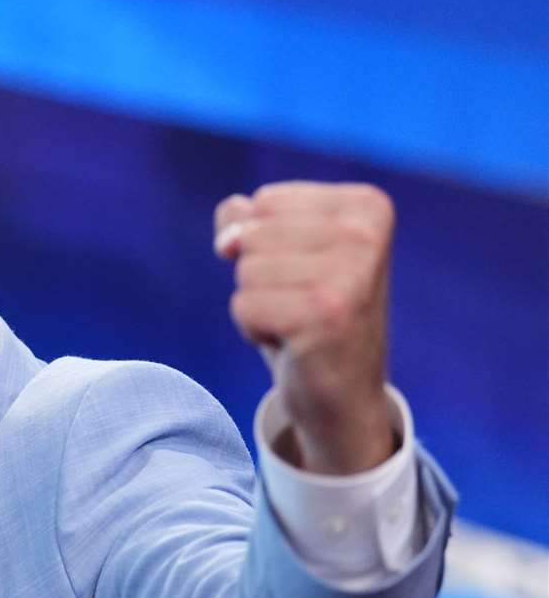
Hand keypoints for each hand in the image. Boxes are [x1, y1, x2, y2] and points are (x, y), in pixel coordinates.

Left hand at [215, 181, 397, 475]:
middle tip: (300, 305)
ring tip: (297, 324)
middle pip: (251, 235)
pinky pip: (244, 306)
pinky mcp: (325, 316)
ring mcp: (350, 276)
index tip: (305, 276)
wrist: (343, 395)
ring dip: (256, 304)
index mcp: (367, 206)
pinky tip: (292, 343)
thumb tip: (230, 219)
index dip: (265, 245)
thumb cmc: (307, 316)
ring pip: (245, 270)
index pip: (265, 201)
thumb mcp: (282, 256)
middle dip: (258, 276)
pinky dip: (253, 329)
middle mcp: (366, 234)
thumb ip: (248, 221)